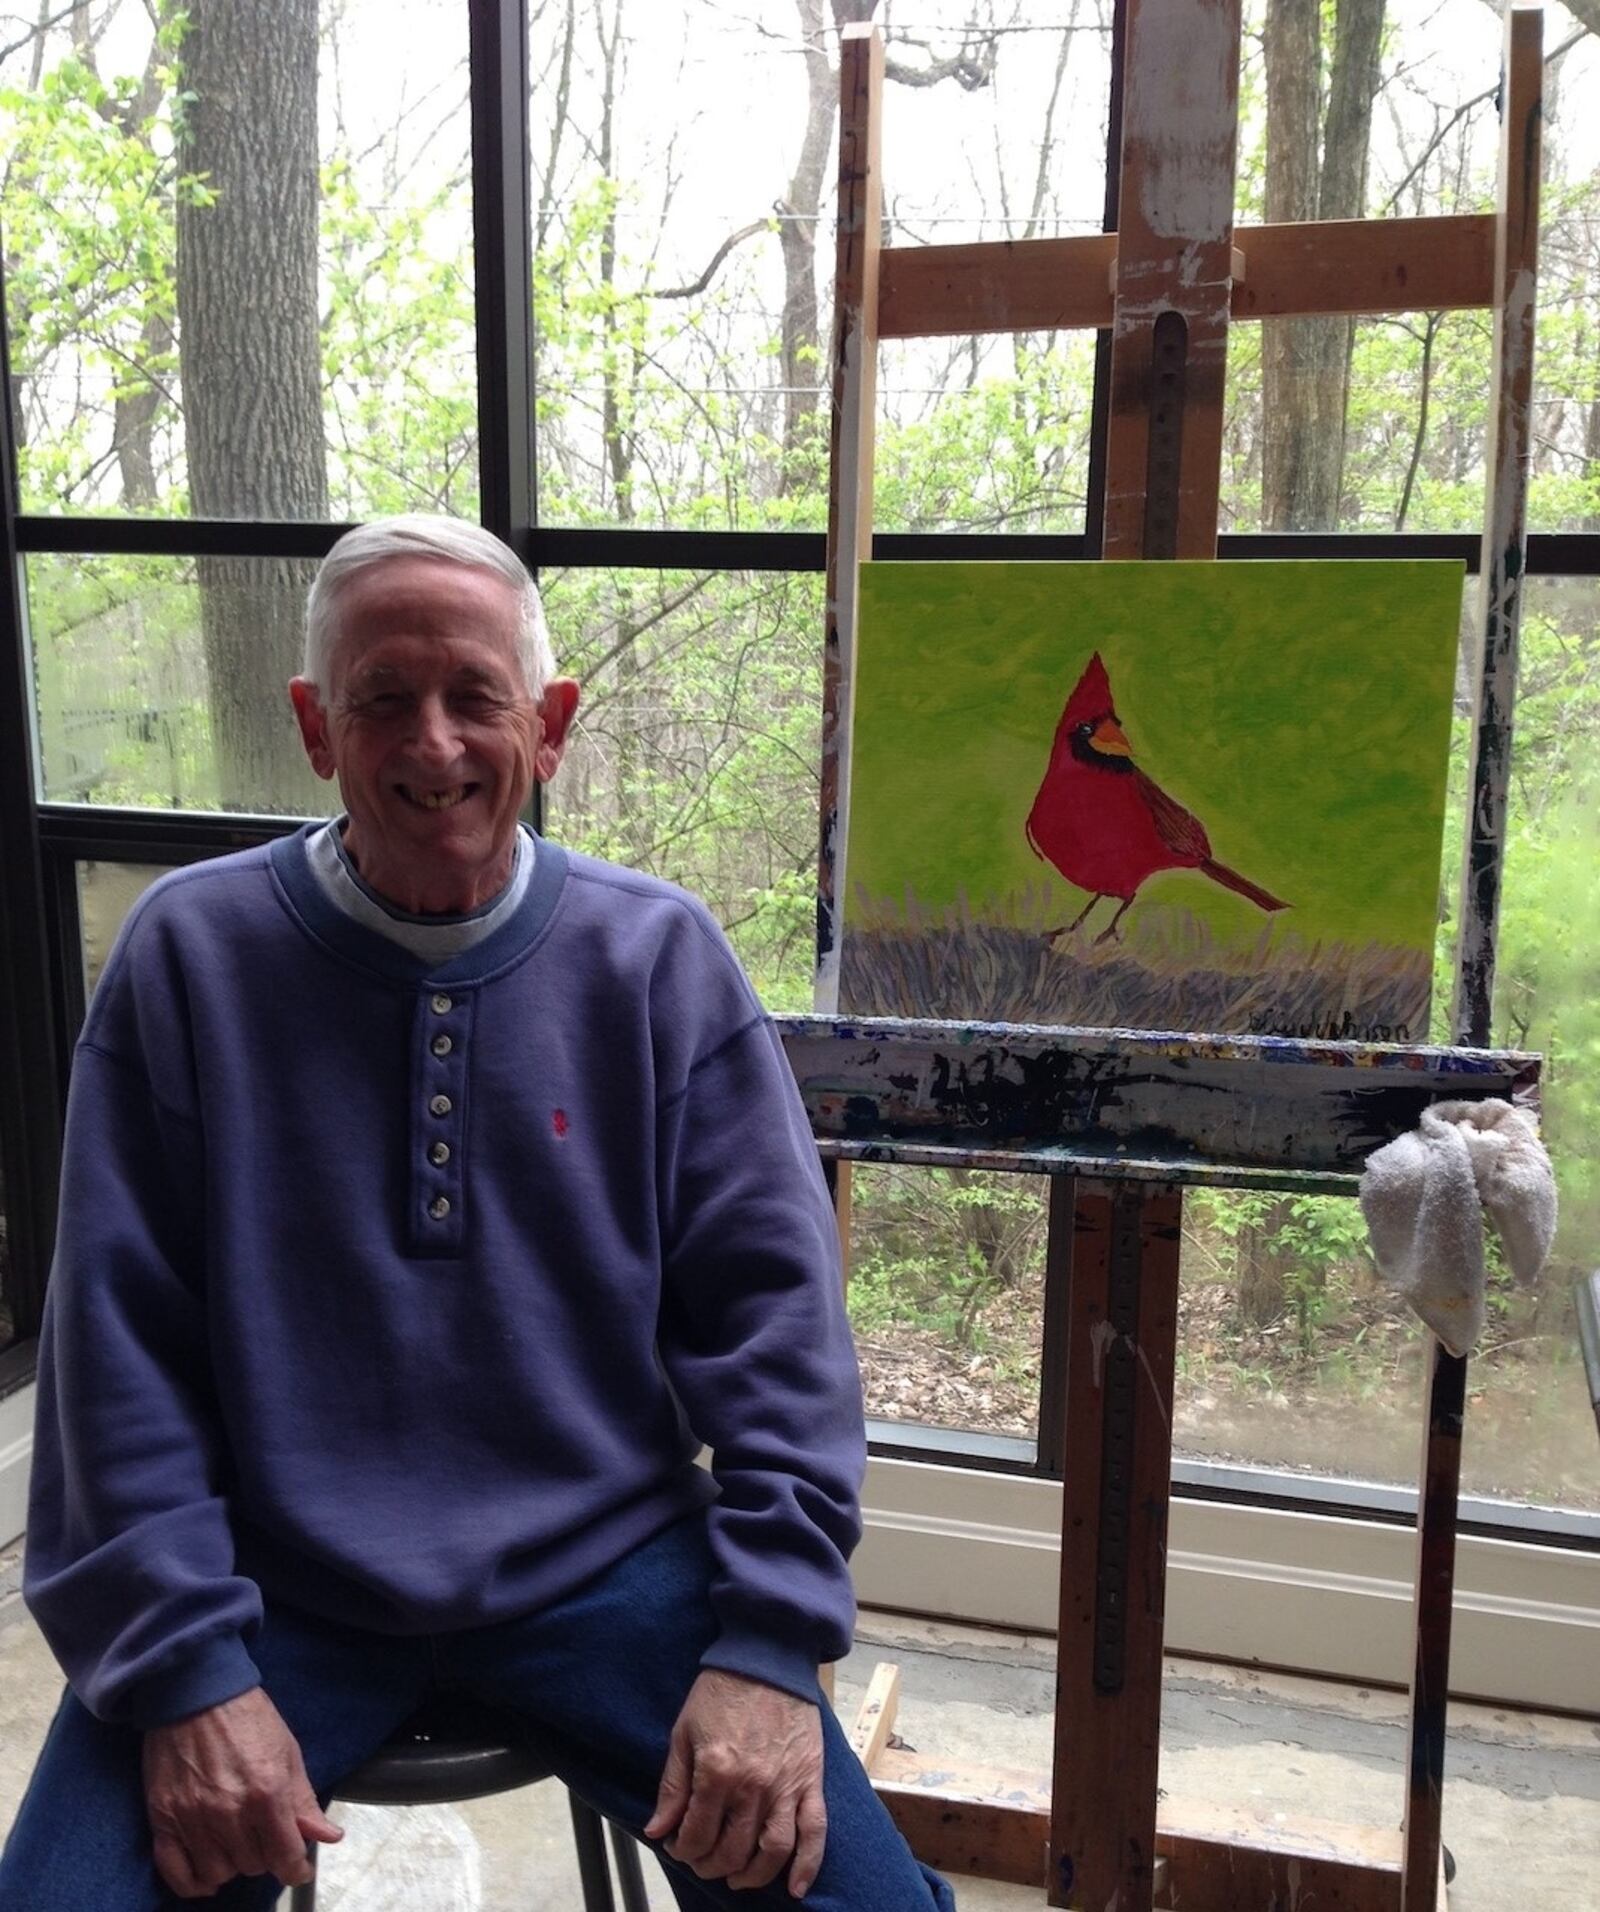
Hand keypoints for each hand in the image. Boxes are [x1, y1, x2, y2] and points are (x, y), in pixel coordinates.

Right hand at [142, 1686, 342, 1897]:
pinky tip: (207, 1873)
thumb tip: (329, 1837)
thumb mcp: (287, 1751)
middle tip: (263, 1835)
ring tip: (237, 1843)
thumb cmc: (248, 1717)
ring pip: (218, 1873)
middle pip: (253, 1866)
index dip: (296, 1867)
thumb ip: (304, 1800)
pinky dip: (193, 1882)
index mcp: (267, 1793)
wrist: (196, 1690)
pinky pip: (177, 1873)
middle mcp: (229, 1813)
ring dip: (232, 1864)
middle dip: (264, 1854)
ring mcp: (193, 1819)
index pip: (285, 1857)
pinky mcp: (163, 1819)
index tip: (297, 1866)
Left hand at [644, 1667, 825, 1896]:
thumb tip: (658, 1830)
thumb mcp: (684, 1731)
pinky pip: (814, 1832)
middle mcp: (752, 1787)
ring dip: (753, 1875)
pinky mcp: (810, 1780)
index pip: (697, 1836)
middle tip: (703, 1861)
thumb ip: (672, 1785)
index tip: (679, 1845)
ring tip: (738, 1877)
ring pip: (772, 1852)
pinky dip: (807, 1866)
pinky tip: (795, 1888)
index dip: (683, 1849)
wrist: (767, 1657)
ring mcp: (785, 1786)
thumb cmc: (721, 1690)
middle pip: (732, 1851)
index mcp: (716, 1773)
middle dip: (711, 1865)